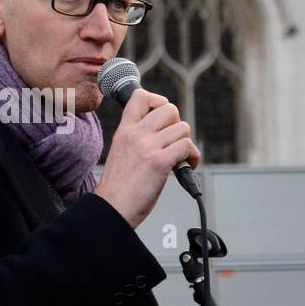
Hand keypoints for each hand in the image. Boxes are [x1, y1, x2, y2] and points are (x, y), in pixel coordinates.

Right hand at [94, 90, 199, 228]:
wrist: (111, 209)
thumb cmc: (118, 188)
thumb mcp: (121, 153)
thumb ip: (136, 139)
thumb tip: (162, 132)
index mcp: (124, 131)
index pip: (140, 96)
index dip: (158, 102)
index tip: (163, 120)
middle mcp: (135, 134)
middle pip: (169, 108)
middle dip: (177, 125)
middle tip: (172, 143)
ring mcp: (147, 147)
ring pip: (183, 127)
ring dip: (186, 144)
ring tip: (180, 159)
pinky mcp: (159, 162)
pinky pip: (187, 146)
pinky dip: (193, 157)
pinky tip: (186, 167)